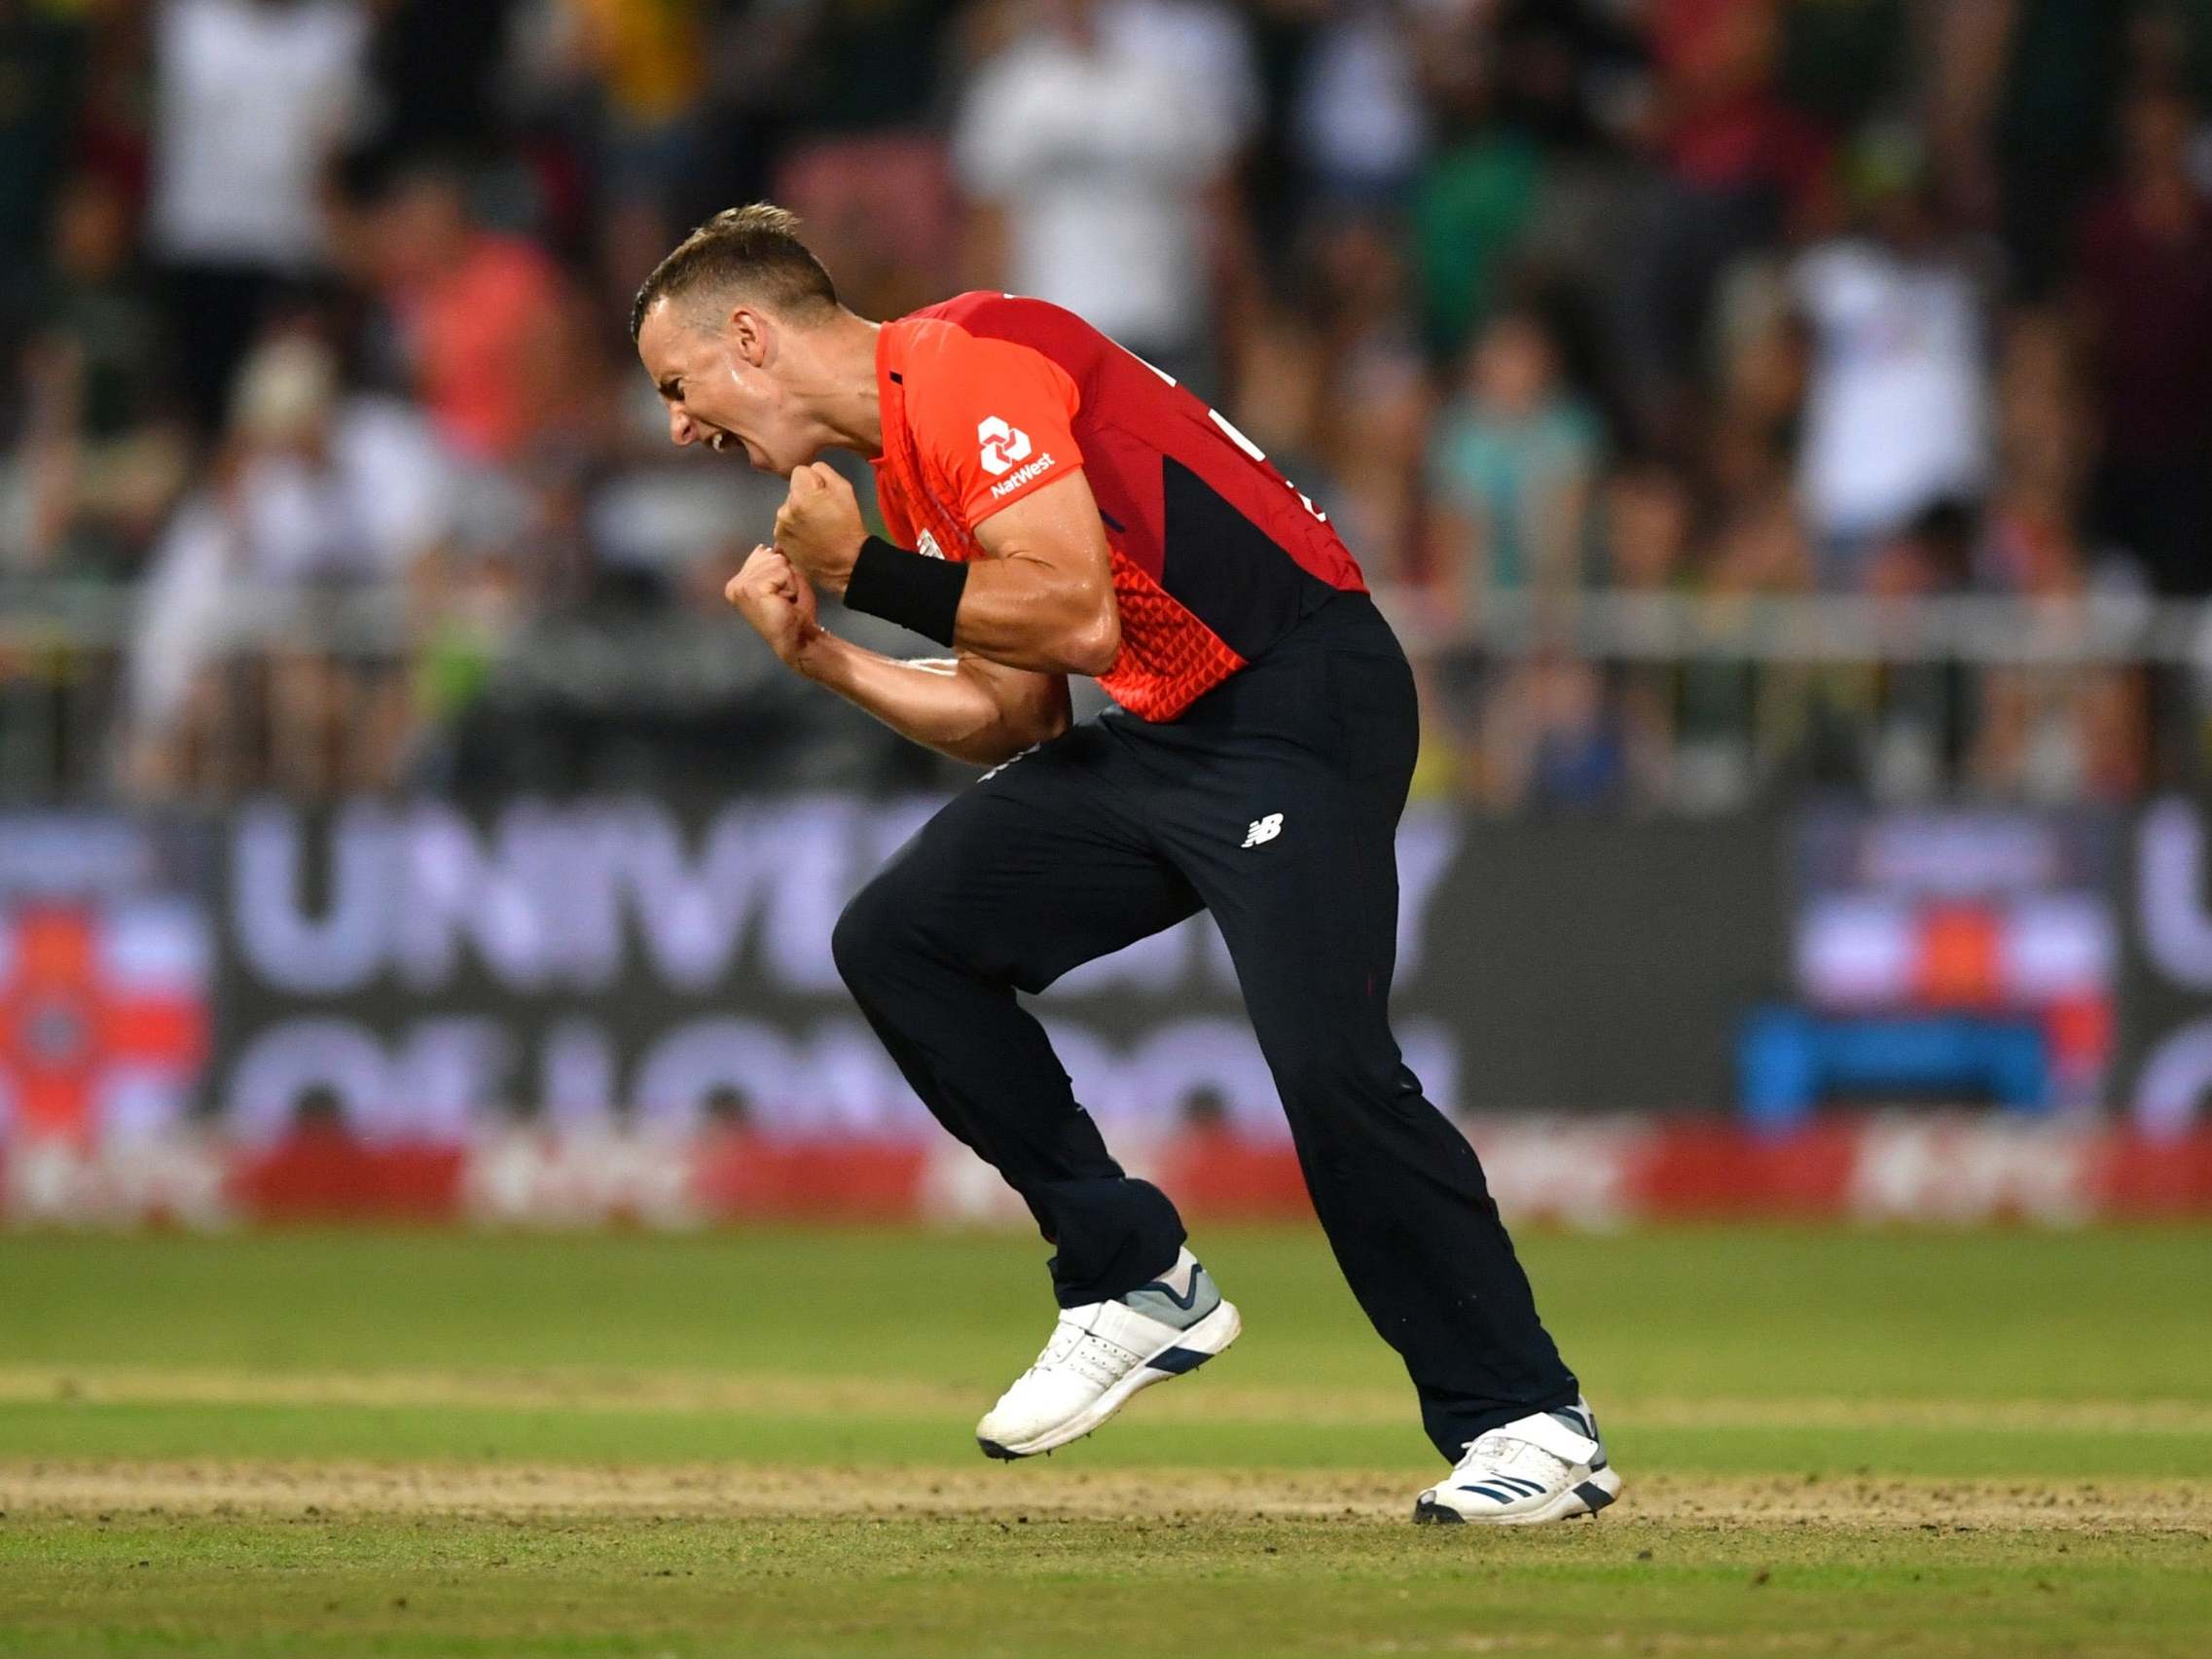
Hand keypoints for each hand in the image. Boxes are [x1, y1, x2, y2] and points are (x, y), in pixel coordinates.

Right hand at [724, 543, 826, 673]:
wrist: (797, 637)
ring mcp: (741, 586)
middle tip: (785, 597)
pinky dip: (791, 586)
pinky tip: (786, 601)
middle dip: (785, 575)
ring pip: (777, 562)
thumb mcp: (785, 578)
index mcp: (738, 581)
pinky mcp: (752, 589)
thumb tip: (776, 543)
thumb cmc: (793, 611)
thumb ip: (777, 560)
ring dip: (789, 581)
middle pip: (770, 556)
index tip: (781, 593)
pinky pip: (782, 572)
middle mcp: (734, 583)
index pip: (763, 553)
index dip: (781, 571)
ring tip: (785, 600)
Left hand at [773, 462, 864, 593]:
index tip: (824, 494)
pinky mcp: (780, 541)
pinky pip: (785, 524)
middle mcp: (785, 509)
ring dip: (798, 513)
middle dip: (805, 497)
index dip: (814, 481)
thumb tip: (812, 472)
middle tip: (822, 513)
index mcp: (801, 495)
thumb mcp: (845, 490)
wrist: (846, 565)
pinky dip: (794, 527)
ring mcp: (780, 526)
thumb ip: (824, 472)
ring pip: (788, 508)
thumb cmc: (848, 527)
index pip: (800, 471)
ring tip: (815, 528)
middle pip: (793, 491)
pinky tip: (808, 537)